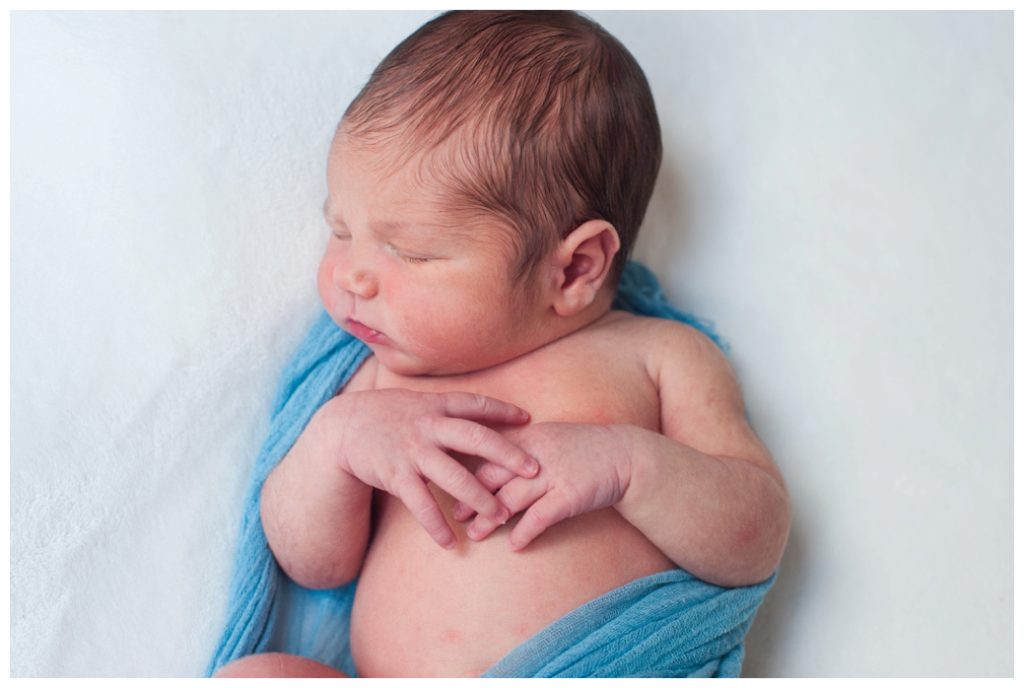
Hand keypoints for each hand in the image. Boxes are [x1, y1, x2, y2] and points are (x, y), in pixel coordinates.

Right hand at [322, 389, 538, 548]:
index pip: (475, 405)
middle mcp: (427, 426)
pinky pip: (421, 504)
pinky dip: (437, 525)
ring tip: (501, 516)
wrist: (342, 428)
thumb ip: (448, 411)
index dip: (502, 410)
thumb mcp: (418, 403)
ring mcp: (412, 451)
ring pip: (453, 476)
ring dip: (480, 498)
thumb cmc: (387, 416)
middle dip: (507, 454)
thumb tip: (484, 416)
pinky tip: (451, 543)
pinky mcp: (395, 475)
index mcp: (436, 406)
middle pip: (474, 438)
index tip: (529, 419)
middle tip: (534, 471)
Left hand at [451, 422, 632, 549]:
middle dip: (470, 497)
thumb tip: (488, 461)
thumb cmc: (584, 448)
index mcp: (528, 436)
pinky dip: (524, 532)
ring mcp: (553, 474)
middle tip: (456, 515)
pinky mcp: (569, 495)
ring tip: (475, 534)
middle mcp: (536, 454)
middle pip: (493, 475)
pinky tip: (513, 545)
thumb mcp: (549, 437)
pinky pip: (540, 517)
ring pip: (511, 498)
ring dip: (490, 519)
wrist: (625, 455)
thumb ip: (520, 447)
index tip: (449, 483)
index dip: (466, 468)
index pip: (488, 451)